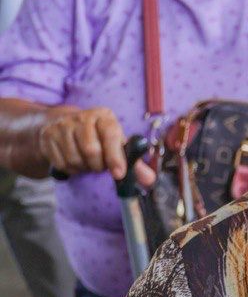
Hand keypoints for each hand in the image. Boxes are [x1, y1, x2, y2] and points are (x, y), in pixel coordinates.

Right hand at [38, 106, 154, 184]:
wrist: (65, 127)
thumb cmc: (99, 138)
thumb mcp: (117, 145)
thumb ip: (134, 163)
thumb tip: (150, 180)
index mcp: (104, 116)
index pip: (111, 135)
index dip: (115, 157)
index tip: (118, 175)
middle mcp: (82, 117)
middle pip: (91, 150)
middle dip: (98, 165)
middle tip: (100, 166)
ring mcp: (63, 125)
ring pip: (75, 158)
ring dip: (83, 168)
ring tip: (87, 163)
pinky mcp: (48, 135)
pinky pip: (61, 162)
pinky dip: (70, 169)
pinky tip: (74, 162)